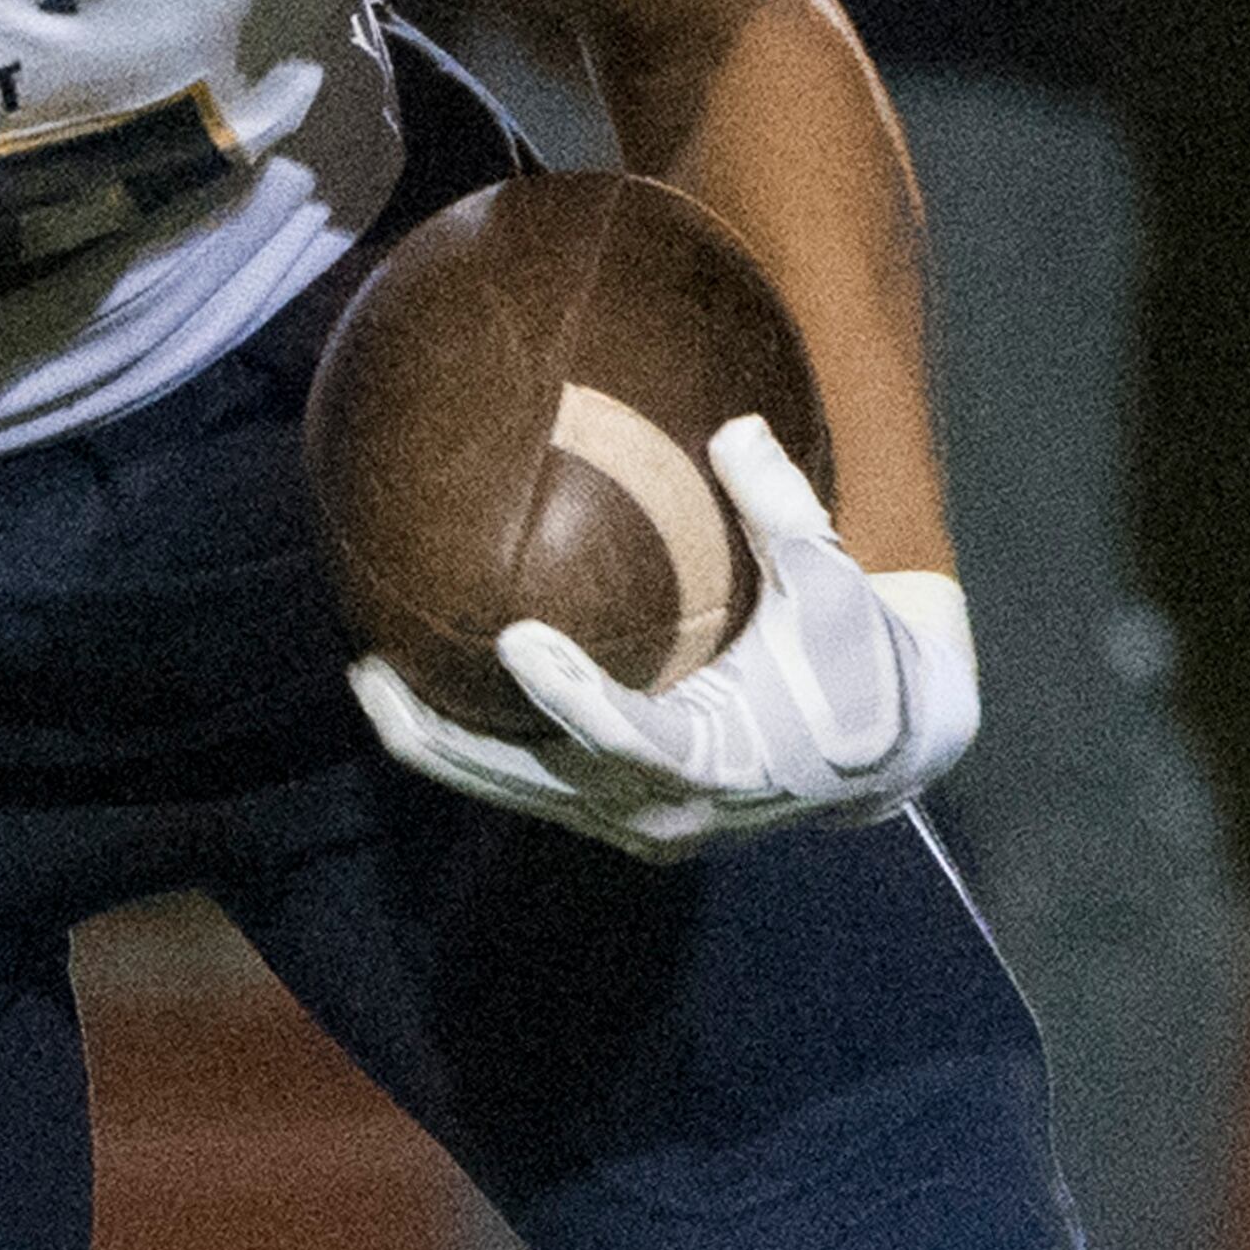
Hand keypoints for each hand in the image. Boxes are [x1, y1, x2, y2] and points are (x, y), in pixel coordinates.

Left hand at [350, 417, 975, 858]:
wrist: (881, 752)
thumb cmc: (854, 657)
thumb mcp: (833, 585)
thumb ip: (784, 512)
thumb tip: (736, 425)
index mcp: (718, 762)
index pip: (627, 737)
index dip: (569, 694)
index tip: (514, 637)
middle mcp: (664, 810)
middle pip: (529, 781)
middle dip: (442, 733)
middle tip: (372, 668)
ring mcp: (632, 823)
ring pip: (509, 792)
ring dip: (435, 743)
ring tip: (369, 678)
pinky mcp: (616, 817)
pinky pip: (525, 784)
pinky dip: (470, 745)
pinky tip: (417, 690)